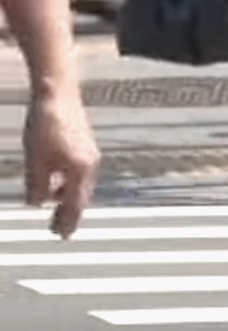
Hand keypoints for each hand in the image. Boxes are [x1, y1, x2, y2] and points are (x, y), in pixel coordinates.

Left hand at [23, 93, 100, 239]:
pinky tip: (57, 183)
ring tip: (54, 208)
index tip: (62, 236)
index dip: (67, 221)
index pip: (74, 205)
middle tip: (60, 230)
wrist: (57, 94)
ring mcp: (90, 156)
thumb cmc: (45, 125)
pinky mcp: (85, 147)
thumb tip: (36, 203)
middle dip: (70, 214)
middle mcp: (90, 166)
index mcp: (80, 171)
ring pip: (80, 186)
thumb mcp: (35, 158)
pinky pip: (79, 174)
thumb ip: (37, 184)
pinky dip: (69, 185)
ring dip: (67, 199)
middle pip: (81, 198)